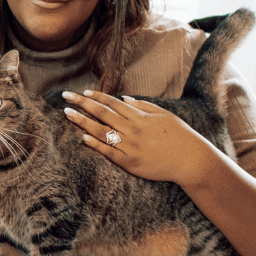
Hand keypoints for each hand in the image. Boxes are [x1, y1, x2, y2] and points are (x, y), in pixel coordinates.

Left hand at [60, 89, 217, 186]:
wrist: (190, 159)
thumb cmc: (179, 135)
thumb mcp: (163, 115)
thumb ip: (143, 106)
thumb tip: (124, 99)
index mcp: (140, 116)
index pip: (112, 103)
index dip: (96, 97)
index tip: (82, 93)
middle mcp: (132, 129)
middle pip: (102, 113)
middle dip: (82, 104)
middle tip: (66, 96)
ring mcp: (130, 146)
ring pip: (101, 131)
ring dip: (82, 121)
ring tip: (68, 114)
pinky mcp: (130, 162)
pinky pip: (109, 152)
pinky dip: (95, 144)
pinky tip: (83, 137)